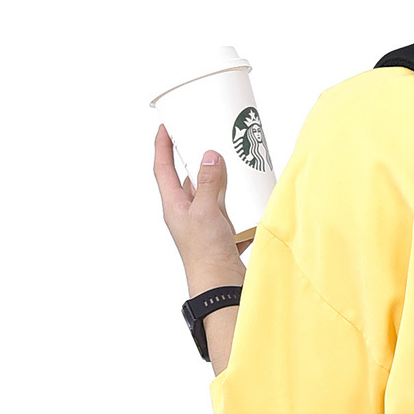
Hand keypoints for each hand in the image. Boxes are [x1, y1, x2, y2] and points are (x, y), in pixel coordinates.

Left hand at [153, 124, 247, 296]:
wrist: (221, 287)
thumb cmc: (205, 255)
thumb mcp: (205, 212)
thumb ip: (209, 183)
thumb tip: (210, 155)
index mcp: (174, 206)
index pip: (162, 168)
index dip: (162, 145)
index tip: (166, 125)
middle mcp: (187, 213)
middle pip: (190, 178)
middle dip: (200, 159)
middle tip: (210, 139)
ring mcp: (204, 224)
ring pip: (212, 193)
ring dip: (224, 180)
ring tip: (237, 163)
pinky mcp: (222, 234)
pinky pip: (230, 211)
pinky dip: (240, 202)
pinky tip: (251, 194)